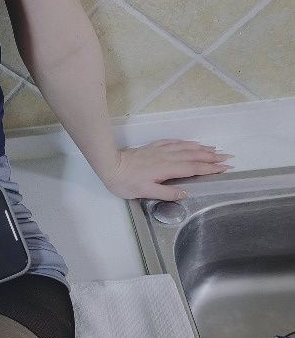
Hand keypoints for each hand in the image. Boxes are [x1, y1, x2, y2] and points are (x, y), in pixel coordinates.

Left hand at [102, 139, 233, 200]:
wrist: (110, 165)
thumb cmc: (126, 182)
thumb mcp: (145, 192)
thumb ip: (166, 193)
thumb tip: (185, 194)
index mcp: (167, 169)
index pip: (193, 168)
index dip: (210, 168)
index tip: (225, 168)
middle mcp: (166, 157)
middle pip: (193, 156)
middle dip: (212, 157)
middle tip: (228, 157)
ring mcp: (160, 150)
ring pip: (185, 147)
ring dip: (201, 148)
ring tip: (215, 149)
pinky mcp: (153, 147)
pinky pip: (173, 142)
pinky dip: (185, 142)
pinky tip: (191, 143)